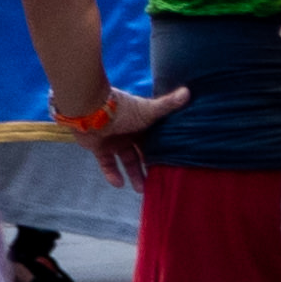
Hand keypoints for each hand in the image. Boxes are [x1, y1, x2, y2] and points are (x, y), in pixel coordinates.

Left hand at [74, 82, 192, 185]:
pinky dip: (112, 174)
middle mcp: (128, 132)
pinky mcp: (99, 148)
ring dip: (133, 174)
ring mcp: (114, 141)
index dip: (161, 152)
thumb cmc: (123, 109)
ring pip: (126, 161)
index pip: (154, 140)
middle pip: (141, 153)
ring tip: (141, 190)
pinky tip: (119, 184)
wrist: (92, 110)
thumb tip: (188, 92)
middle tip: (158, 182)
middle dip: (148, 167)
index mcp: (141, 123)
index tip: (171, 165)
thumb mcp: (148, 110)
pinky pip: (107, 164)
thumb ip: (167, 104)